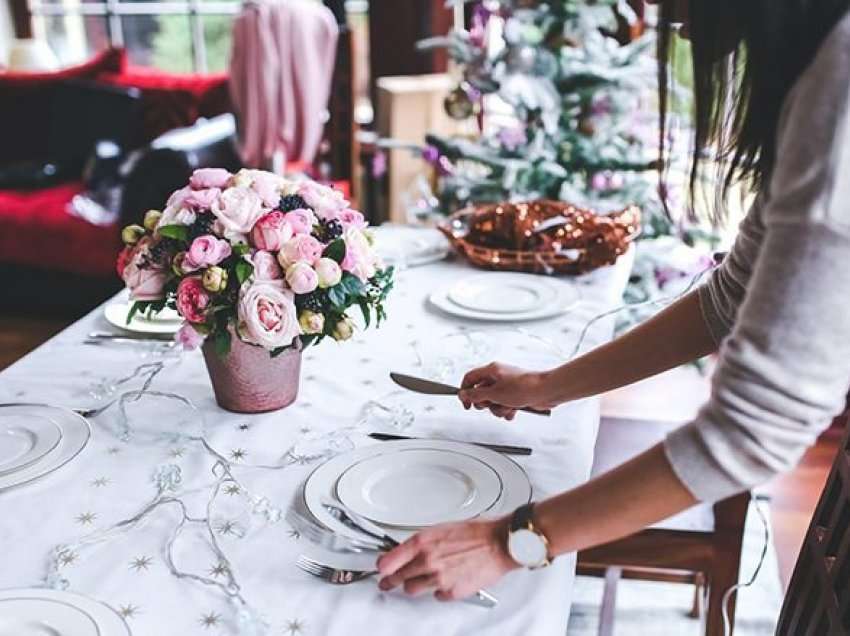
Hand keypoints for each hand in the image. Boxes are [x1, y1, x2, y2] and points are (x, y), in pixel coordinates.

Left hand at [376, 518, 518, 600]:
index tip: (381, 568)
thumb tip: (410, 550)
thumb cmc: (476, 533)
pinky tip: (444, 581)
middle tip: (387, 583)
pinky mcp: (452, 592)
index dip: (382, 566)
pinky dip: (438, 590)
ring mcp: (439, 578)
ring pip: (412, 589)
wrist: (499, 543)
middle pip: (398, 578)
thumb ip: (423, 542)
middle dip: (391, 580)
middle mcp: (427, 561)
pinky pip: (436, 595)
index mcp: (423, 542)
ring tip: (418, 580)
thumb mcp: (442, 529)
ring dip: (414, 585)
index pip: (389, 560)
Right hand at [458, 363, 554, 419]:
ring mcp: (507, 386)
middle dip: (485, 403)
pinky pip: (504, 405)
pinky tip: (514, 410)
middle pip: (481, 392)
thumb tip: (463, 394)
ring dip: (498, 409)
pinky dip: (507, 410)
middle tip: (491, 404)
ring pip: (493, 402)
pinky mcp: (515, 395)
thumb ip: (476, 395)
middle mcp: (498, 377)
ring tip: (507, 407)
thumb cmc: (524, 387)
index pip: (470, 378)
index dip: (465, 391)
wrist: (545, 392)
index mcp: (491, 370)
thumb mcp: (494, 393)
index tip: (466, 404)